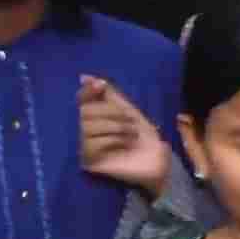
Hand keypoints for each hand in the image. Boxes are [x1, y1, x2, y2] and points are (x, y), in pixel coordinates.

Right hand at [80, 74, 170, 195]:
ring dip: (115, 127)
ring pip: (87, 127)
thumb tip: (84, 77)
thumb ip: (109, 94)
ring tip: (132, 134)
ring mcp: (87, 147)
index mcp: (96, 116)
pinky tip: (123, 147)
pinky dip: (111, 141)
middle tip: (130, 121)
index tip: (101, 85)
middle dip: (111, 112)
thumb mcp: (128, 109)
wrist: (157, 160)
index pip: (81, 99)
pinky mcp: (89, 162)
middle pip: (85, 111)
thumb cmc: (145, 137)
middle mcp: (87, 130)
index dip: (88, 91)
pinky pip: (91, 144)